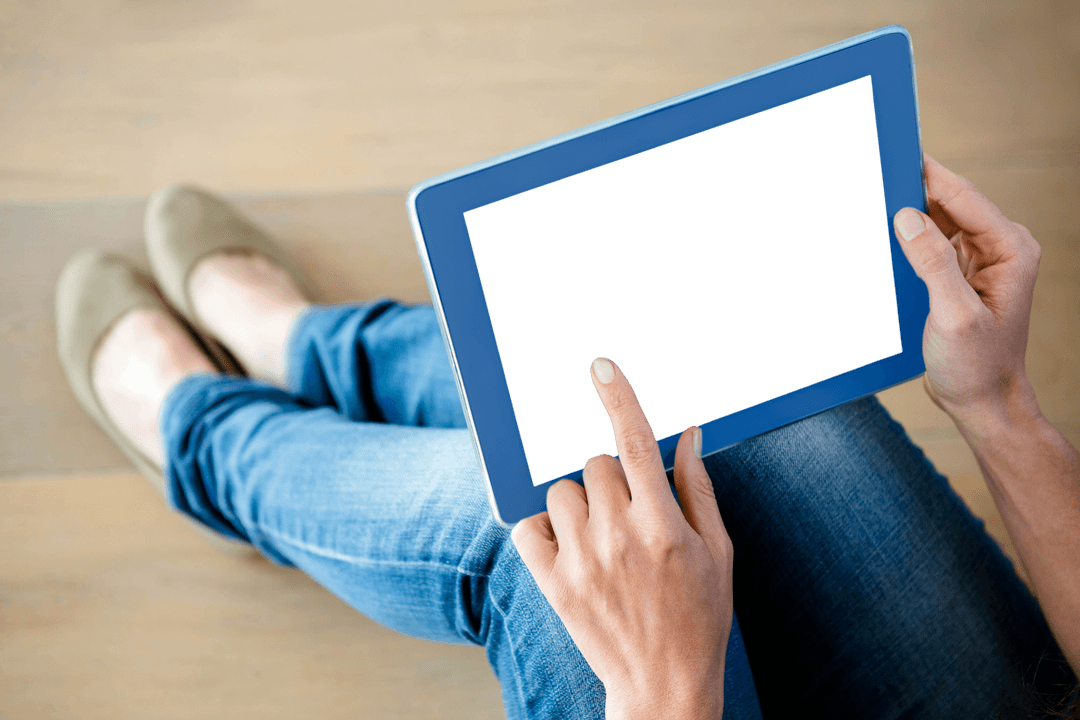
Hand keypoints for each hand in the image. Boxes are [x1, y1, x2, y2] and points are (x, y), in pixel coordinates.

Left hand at [512, 357, 732, 719]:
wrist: (664, 684)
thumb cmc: (700, 616)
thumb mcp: (718, 551)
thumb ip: (699, 489)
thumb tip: (688, 434)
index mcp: (663, 525)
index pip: (635, 443)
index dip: (619, 398)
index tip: (602, 368)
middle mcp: (618, 536)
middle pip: (595, 464)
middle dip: (612, 478)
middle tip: (628, 512)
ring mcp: (580, 560)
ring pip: (560, 491)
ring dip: (578, 502)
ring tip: (601, 535)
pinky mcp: (552, 583)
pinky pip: (528, 527)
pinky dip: (543, 528)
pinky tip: (569, 545)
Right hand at [893, 154, 1042, 430]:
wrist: (983, 402)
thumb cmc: (977, 366)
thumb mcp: (953, 316)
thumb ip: (933, 263)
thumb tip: (906, 217)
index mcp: (1010, 248)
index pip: (962, 195)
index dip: (926, 173)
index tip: (892, 153)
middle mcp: (999, 247)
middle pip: (949, 202)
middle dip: (911, 191)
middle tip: (872, 177)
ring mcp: (980, 259)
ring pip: (937, 219)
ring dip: (907, 214)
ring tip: (871, 204)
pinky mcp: (960, 273)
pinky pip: (931, 242)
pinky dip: (907, 238)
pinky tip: (883, 238)